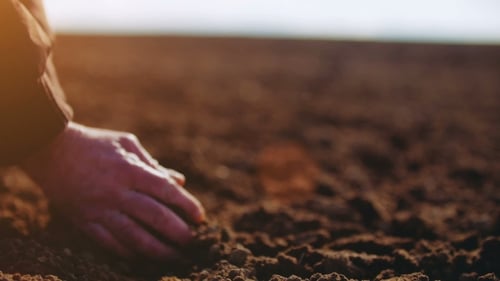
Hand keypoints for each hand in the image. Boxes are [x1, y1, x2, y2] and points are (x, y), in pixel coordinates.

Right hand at [21, 122, 204, 259]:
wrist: (50, 150)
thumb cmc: (95, 144)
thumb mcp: (127, 144)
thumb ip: (153, 164)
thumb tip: (179, 181)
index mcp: (129, 170)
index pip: (166, 191)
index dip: (186, 205)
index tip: (200, 217)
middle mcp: (116, 192)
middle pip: (154, 217)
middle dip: (177, 232)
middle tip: (191, 241)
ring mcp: (99, 209)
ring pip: (133, 236)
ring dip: (157, 250)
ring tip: (174, 257)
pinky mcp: (84, 221)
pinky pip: (108, 243)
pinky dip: (127, 252)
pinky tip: (142, 258)